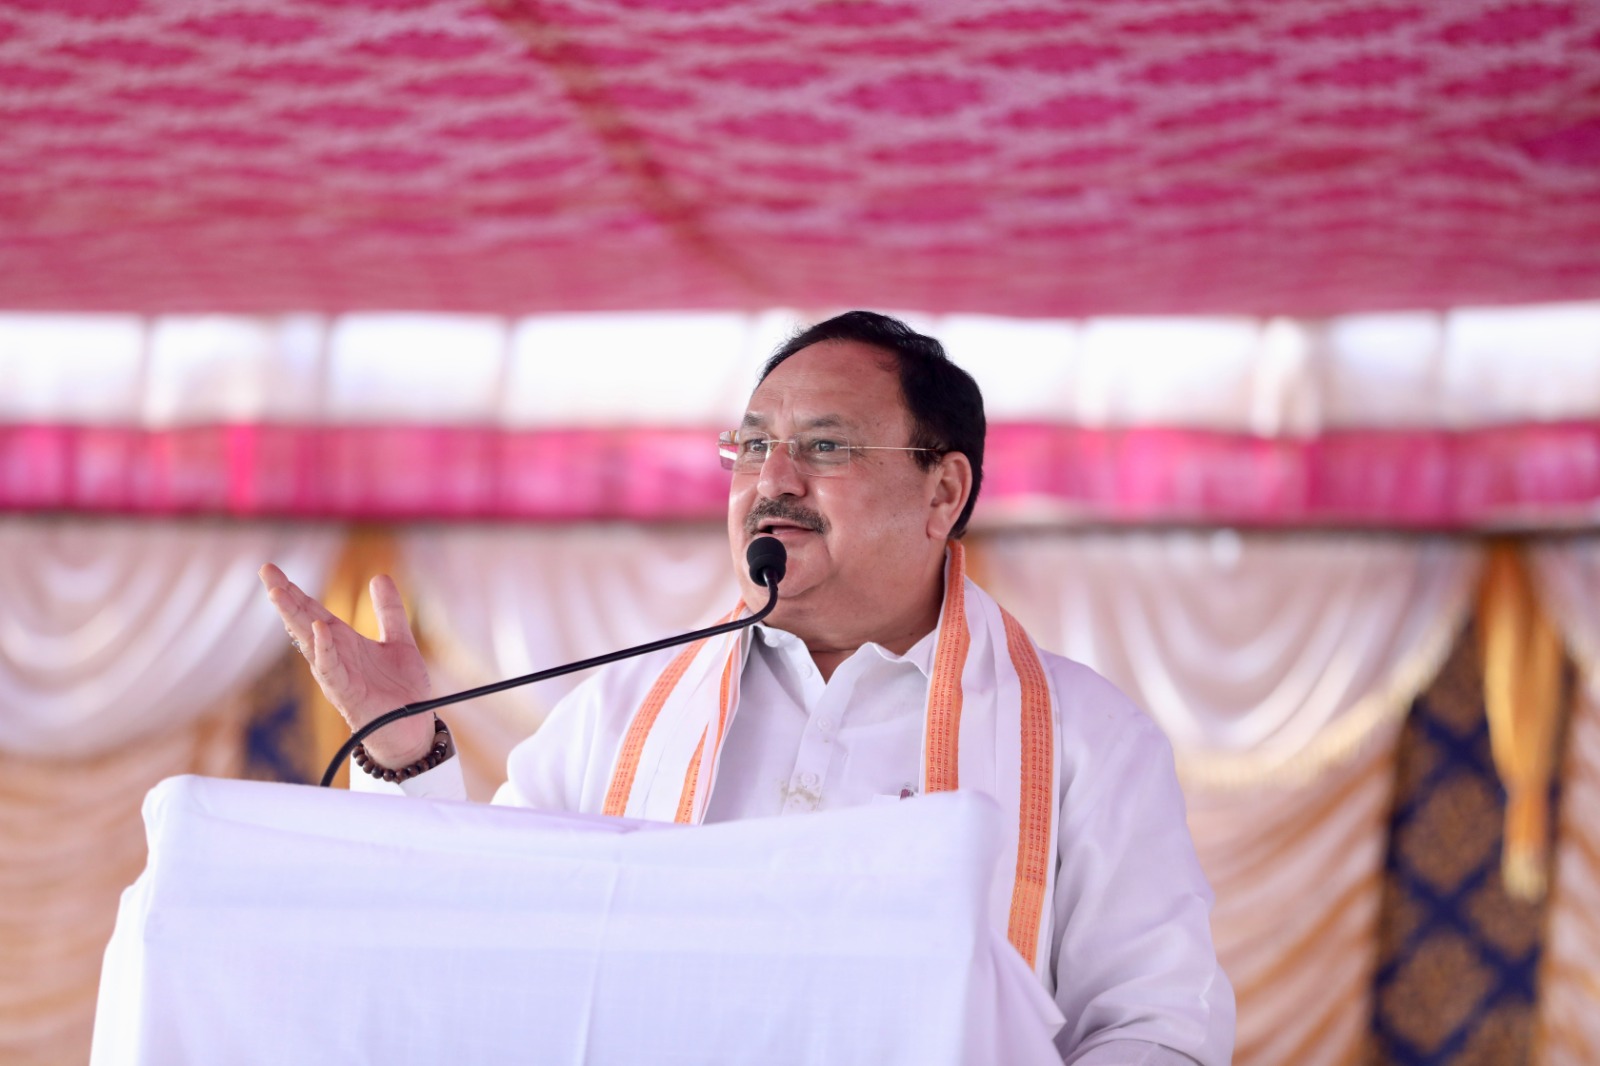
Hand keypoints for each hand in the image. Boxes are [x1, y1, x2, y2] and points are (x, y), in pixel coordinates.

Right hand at [259, 564, 435, 768]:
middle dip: (285, 597)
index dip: (294, 590)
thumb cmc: (401, 691)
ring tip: (279, 592)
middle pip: (303, 622)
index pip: (312, 611)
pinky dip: (324, 650)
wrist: (413, 729)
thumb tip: (379, 577)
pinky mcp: (347, 695)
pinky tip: (318, 630)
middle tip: (265, 571)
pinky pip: (331, 671)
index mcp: (344, 642)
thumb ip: (389, 611)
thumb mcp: (398, 641)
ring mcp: (337, 676)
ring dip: (294, 618)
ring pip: (309, 643)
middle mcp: (334, 656)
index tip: (270, 569)